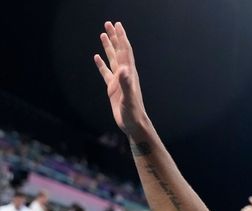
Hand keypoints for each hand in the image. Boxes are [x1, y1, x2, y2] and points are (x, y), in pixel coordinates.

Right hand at [94, 22, 149, 137]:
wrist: (134, 124)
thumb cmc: (133, 113)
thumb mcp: (128, 98)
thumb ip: (125, 83)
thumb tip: (123, 69)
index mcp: (129, 74)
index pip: (125, 51)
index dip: (121, 38)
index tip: (117, 25)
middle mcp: (125, 75)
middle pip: (119, 51)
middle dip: (115, 37)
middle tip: (109, 23)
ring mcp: (119, 81)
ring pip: (113, 59)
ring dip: (108, 47)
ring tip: (103, 34)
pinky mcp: (113, 88)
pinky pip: (106, 73)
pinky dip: (101, 64)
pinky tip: (97, 57)